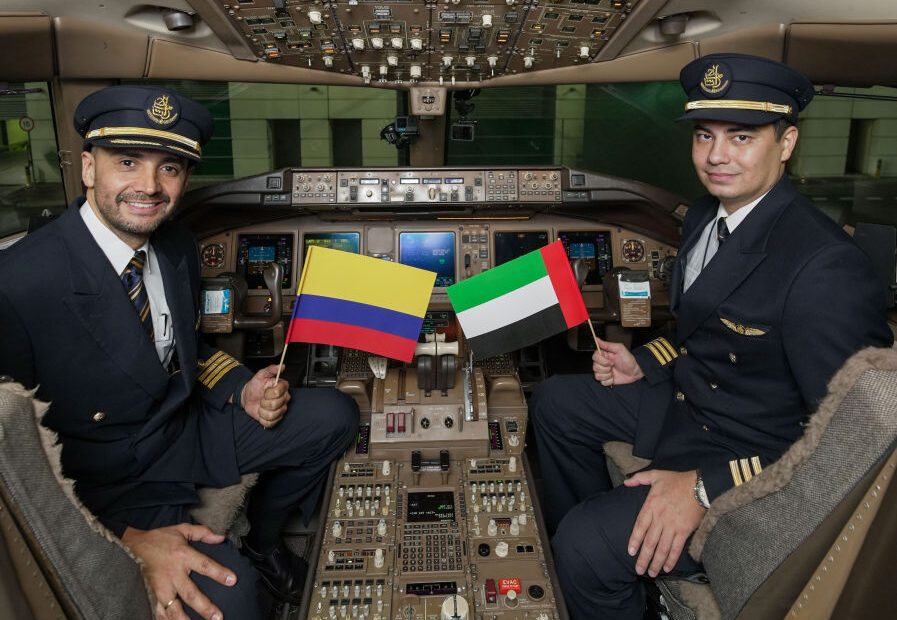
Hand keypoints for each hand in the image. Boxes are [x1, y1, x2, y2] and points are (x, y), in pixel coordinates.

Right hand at [120, 523, 235, 619]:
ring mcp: (159, 587)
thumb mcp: (180, 529)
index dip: (219, 572)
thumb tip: (221, 538)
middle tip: (218, 617)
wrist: (128, 545)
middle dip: (205, 607)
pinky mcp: (148, 595)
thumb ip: (202, 533)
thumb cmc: (158, 539)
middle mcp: (172, 574)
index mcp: (182, 555)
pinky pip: (157, 612)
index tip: (232, 580)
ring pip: (173, 609)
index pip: (205, 565)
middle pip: (190, 594)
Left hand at [241, 364, 290, 427]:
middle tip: (262, 398)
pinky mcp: (275, 419)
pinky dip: (262, 419)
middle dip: (263, 402)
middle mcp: (284, 399)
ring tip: (261, 405)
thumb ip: (271, 369)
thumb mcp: (261, 375)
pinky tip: (262, 413)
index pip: (278, 393)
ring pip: (272, 415)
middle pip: (275, 405)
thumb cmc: (255, 385)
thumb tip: (281, 366)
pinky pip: (270, 423)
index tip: (265, 391)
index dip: (268, 393)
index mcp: (283, 388)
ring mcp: (281, 410)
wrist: (248, 396)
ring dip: (262, 411)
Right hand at [592, 337, 643, 385]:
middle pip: (595, 367)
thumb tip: (597, 339)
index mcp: (604, 355)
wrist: (635, 372)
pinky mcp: (606, 379)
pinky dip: (609, 381)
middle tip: (613, 366)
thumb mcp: (620, 349)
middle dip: (605, 368)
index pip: (594, 357)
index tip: (610, 361)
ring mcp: (604, 372)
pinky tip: (614, 377)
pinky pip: (602, 382)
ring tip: (614, 372)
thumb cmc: (629, 360)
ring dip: (607, 375)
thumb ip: (607, 345)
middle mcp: (602, 363)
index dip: (602, 360)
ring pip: (597, 376)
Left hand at [623, 469, 705, 576]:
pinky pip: (676, 548)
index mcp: (651, 505)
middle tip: (638, 570)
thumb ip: (639, 478)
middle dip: (643, 558)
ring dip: (656, 562)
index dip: (634, 540)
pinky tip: (667, 568)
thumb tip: (626, 482)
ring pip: (662, 548)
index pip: (639, 526)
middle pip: (649, 542)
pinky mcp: (684, 531)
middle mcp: (660, 518)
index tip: (630, 552)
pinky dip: (671, 559)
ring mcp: (672, 526)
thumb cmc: (677, 480)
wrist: (700, 486)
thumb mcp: (656, 475)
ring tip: (651, 573)